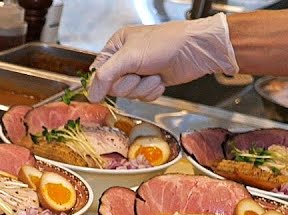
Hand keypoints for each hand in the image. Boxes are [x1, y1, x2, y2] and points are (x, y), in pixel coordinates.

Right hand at [88, 15, 237, 102]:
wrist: (196, 50)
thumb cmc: (166, 43)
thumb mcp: (129, 56)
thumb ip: (105, 76)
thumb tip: (91, 95)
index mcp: (117, 46)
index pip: (97, 72)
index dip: (103, 82)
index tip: (113, 83)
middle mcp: (126, 59)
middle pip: (113, 87)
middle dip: (129, 84)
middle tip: (140, 73)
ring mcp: (139, 72)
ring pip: (128, 94)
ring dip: (143, 88)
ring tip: (154, 74)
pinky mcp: (151, 83)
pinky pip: (142, 98)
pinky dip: (152, 92)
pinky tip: (160, 79)